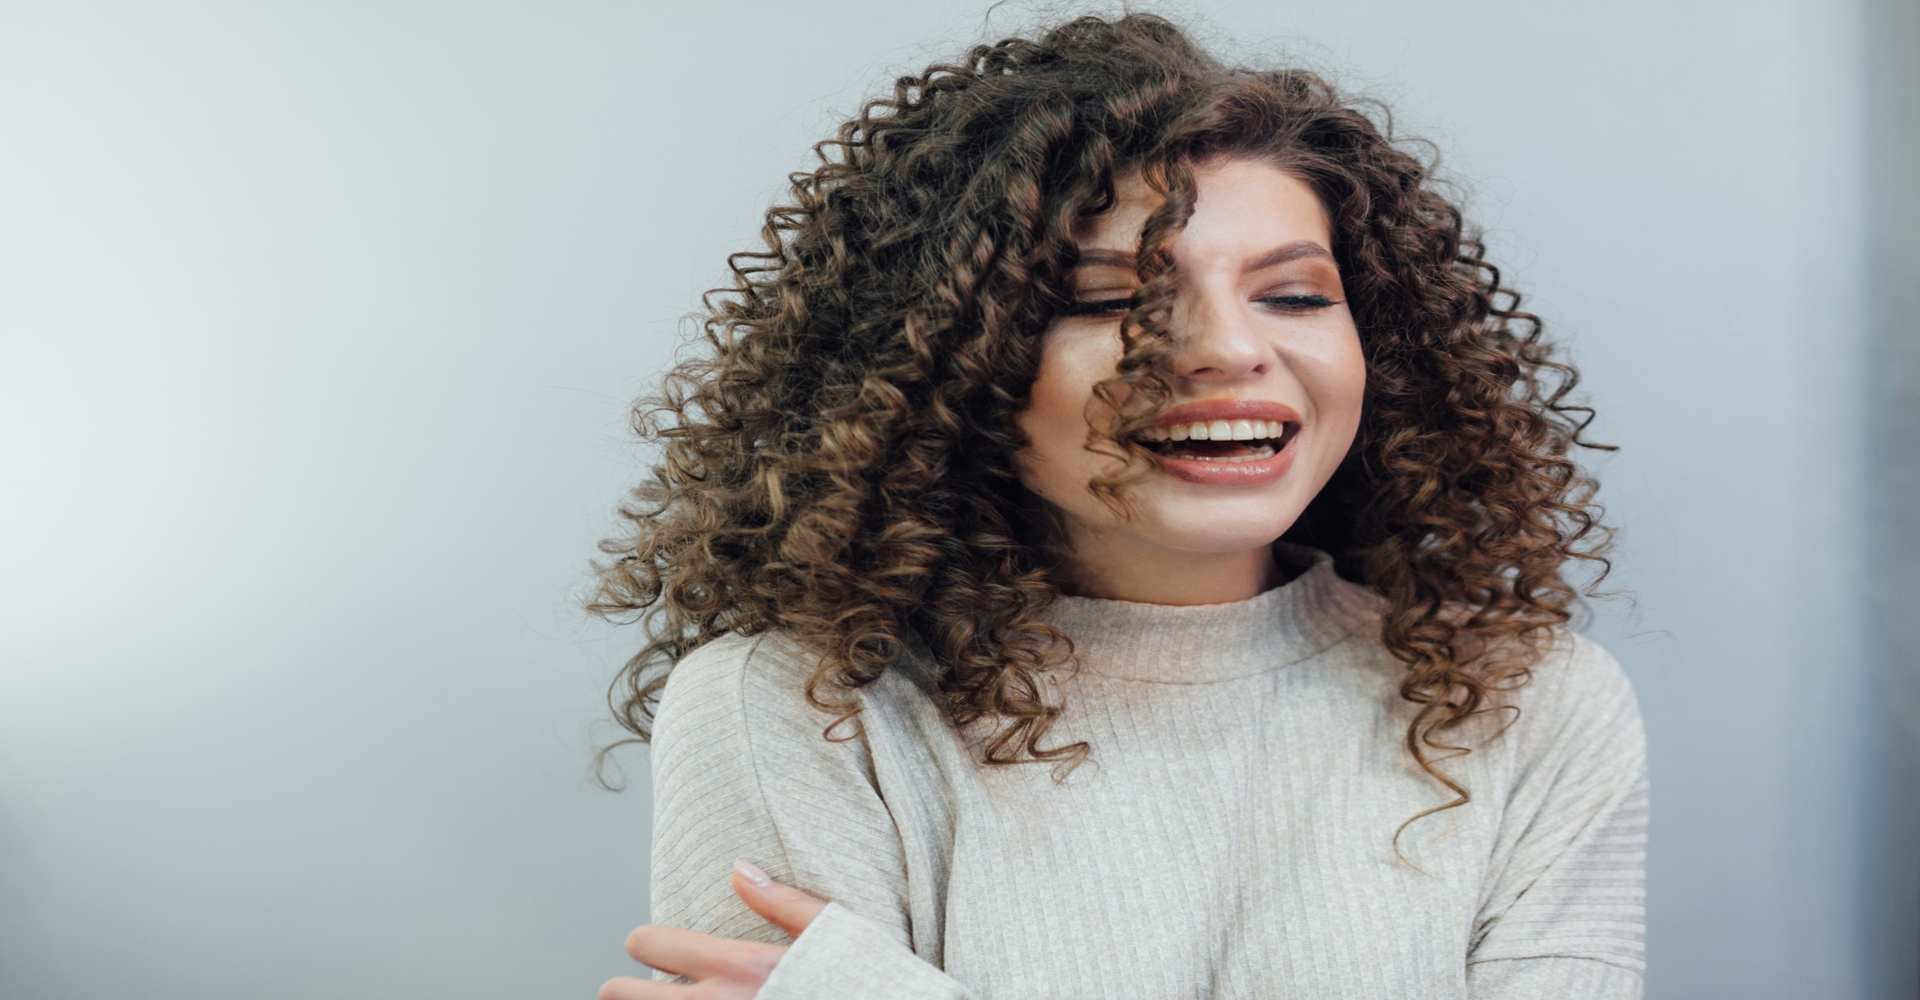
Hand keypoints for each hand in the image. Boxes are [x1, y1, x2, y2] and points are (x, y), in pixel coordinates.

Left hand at [597, 859, 831, 998]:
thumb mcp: (831, 934)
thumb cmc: (861, 984)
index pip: (653, 943)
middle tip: (624, 990)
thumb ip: (782, 902)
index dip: (647, 942)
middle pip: (623, 995)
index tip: (648, 946)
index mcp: (738, 966)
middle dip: (623, 990)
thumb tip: (740, 871)